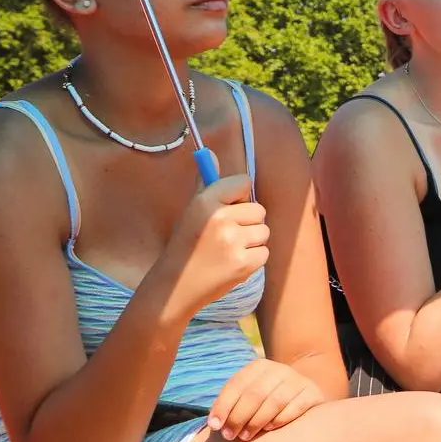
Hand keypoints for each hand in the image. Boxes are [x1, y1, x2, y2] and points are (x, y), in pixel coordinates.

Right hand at [162, 173, 268, 314]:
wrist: (176, 287)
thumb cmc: (185, 246)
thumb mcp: (191, 212)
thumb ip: (207, 185)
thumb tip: (213, 155)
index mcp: (206, 202)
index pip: (243, 182)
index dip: (240, 196)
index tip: (230, 207)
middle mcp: (221, 219)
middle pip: (258, 210)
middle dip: (248, 222)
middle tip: (228, 235)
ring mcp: (234, 242)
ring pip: (264, 232)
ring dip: (251, 241)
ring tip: (228, 250)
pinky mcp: (244, 264)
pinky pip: (264, 252)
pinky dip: (253, 259)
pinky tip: (232, 263)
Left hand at [207, 358, 323, 441]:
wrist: (304, 392)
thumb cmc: (268, 400)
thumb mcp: (249, 395)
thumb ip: (232, 406)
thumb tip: (214, 425)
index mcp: (258, 367)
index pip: (236, 385)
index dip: (223, 406)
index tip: (215, 426)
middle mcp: (278, 370)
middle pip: (255, 393)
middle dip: (239, 417)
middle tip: (229, 436)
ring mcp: (297, 380)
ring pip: (275, 401)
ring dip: (257, 421)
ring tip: (246, 437)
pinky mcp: (312, 393)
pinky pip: (296, 407)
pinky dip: (280, 419)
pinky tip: (269, 428)